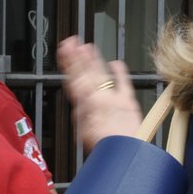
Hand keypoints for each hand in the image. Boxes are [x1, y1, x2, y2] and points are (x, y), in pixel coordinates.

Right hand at [58, 36, 141, 153]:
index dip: (68, 63)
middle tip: (71, 41)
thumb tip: (78, 109)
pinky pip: (123, 83)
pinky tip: (115, 62)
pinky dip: (120, 72)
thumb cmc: (104, 148)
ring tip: (86, 46)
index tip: (64, 50)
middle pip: (84, 73)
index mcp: (84, 107)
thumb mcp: (83, 135)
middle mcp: (97, 99)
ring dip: (92, 59)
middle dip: (76, 56)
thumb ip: (81, 118)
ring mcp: (112, 98)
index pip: (73, 80)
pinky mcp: (128, 101)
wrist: (124, 152)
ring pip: (99, 74)